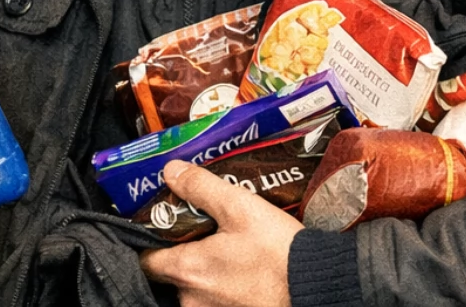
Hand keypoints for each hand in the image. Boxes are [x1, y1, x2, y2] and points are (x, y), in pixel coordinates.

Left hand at [139, 161, 303, 306]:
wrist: (319, 289)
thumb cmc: (279, 253)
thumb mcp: (240, 208)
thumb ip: (201, 188)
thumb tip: (171, 171)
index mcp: (187, 270)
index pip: (146, 260)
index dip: (152, 241)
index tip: (166, 225)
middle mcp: (193, 300)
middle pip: (173, 274)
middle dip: (186, 253)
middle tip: (206, 231)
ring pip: (197, 290)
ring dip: (209, 272)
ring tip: (231, 248)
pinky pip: (219, 301)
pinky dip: (227, 286)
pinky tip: (245, 270)